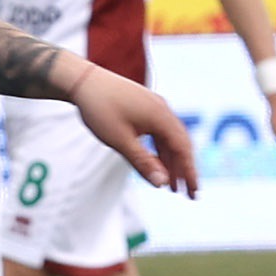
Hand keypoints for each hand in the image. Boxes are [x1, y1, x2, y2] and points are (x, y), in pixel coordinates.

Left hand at [70, 64, 200, 196]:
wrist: (82, 80)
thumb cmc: (99, 109)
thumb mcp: (120, 140)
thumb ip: (142, 162)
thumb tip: (162, 184)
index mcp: (161, 116)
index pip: (183, 148)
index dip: (189, 171)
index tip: (194, 192)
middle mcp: (162, 110)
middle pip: (180, 144)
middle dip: (184, 169)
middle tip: (188, 194)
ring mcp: (154, 107)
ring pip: (169, 139)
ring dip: (171, 161)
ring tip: (171, 186)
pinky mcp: (144, 107)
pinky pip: (158, 132)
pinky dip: (160, 150)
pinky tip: (158, 164)